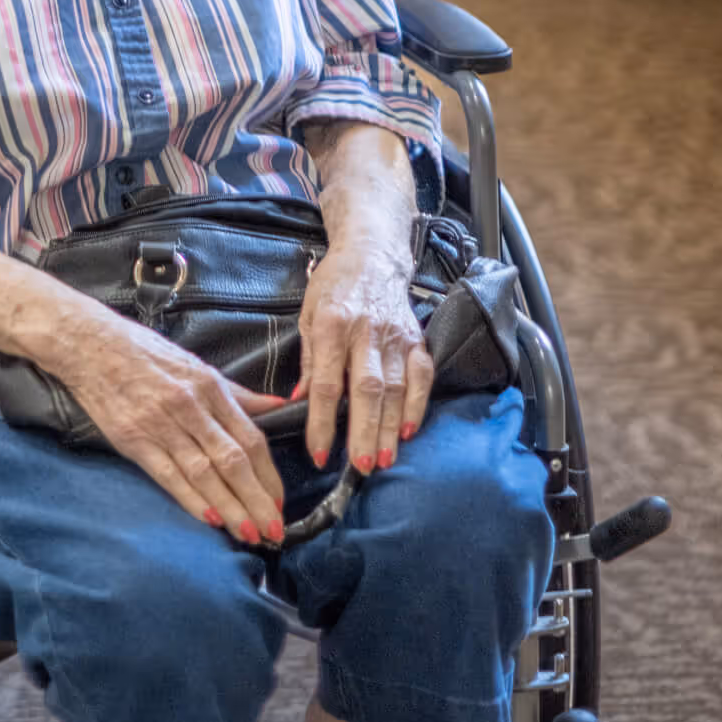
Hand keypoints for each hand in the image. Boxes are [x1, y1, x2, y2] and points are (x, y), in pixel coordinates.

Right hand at [58, 311, 289, 544]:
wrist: (91, 345)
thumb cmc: (144, 352)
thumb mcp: (196, 364)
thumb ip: (237, 393)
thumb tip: (279, 406)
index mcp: (209, 386)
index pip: (250, 437)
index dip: (269, 474)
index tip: (281, 501)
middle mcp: (190, 406)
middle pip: (233, 460)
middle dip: (257, 499)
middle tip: (275, 530)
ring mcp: (161, 424)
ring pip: (204, 473)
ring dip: (230, 508)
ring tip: (249, 534)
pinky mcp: (134, 440)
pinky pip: (168, 476)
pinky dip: (191, 499)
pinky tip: (210, 520)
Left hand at [297, 241, 431, 476]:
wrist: (372, 254)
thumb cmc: (334, 286)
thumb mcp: (308, 315)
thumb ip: (309, 361)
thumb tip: (299, 403)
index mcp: (332, 324)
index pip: (328, 383)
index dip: (323, 422)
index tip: (319, 454)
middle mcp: (366, 331)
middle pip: (367, 389)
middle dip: (365, 432)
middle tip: (361, 467)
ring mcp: (395, 335)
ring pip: (396, 388)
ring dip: (390, 428)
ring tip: (384, 460)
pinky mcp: (416, 338)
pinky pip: (421, 376)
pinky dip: (418, 405)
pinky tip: (409, 431)